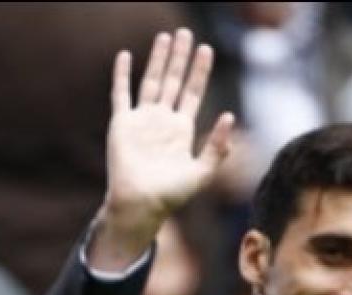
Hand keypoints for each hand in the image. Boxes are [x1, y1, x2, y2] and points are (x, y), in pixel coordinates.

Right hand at [91, 29, 234, 272]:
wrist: (141, 204)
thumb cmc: (171, 195)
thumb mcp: (202, 172)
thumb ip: (217, 147)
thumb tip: (230, 116)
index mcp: (181, 130)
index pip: (193, 92)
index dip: (200, 71)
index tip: (206, 49)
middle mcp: (162, 121)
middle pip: (173, 81)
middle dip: (180, 58)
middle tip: (185, 33)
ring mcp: (141, 120)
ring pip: (150, 81)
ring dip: (157, 59)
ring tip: (164, 36)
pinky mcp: (121, 124)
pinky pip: (121, 94)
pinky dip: (121, 75)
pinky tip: (124, 56)